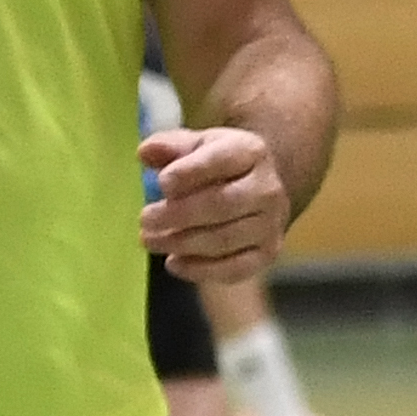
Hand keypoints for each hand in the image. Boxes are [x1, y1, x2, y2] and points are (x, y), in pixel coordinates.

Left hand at [141, 125, 290, 280]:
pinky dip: (200, 270)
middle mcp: (269, 189)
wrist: (256, 191)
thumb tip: (146, 153)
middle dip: (179, 214)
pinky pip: (234, 269)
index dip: (191, 172)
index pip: (222, 160)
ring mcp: (271, 225)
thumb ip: (169, 145)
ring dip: (182, 243)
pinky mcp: (266, 254)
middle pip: (223, 204)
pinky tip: (174, 263)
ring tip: (150, 240)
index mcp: (251, 153)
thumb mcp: (195, 146)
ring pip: (225, 239)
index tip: (162, 183)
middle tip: (145, 220)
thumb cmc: (217, 167)